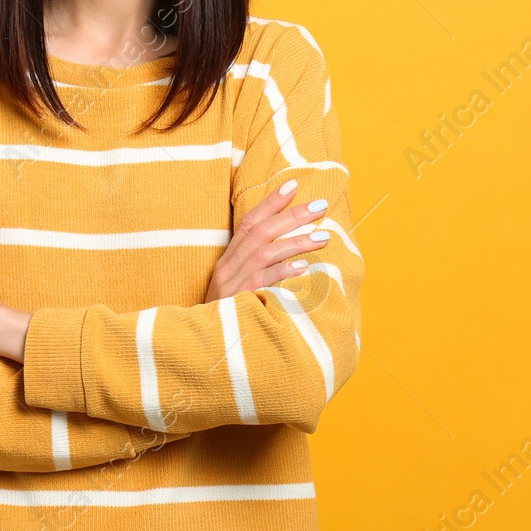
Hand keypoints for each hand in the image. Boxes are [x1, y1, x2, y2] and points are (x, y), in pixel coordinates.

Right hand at [204, 178, 330, 302]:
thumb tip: (288, 249)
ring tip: (323, 236)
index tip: (293, 185)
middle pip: (261, 232)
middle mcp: (228, 267)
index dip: (271, 202)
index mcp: (227, 259)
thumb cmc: (226, 314)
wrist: (207, 344)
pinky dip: (283, 271)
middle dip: (291, 216)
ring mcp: (234, 284)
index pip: (249, 222)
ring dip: (296, 242)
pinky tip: (303, 266)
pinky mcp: (241, 301)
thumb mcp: (235, 285)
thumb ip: (254, 265)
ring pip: (266, 253)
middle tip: (320, 205)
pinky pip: (264, 282)